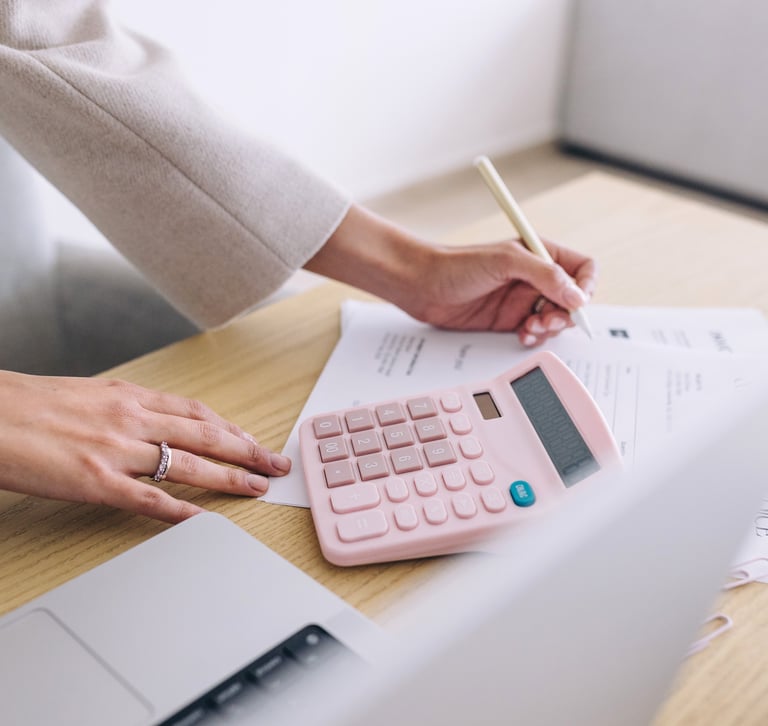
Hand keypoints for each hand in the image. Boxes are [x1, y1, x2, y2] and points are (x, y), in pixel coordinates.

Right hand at [0, 371, 290, 522]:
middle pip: (206, 435)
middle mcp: (132, 419)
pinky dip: (182, 512)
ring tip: (257, 487)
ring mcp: (118, 451)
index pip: (196, 412)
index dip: (230, 428)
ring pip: (190, 465)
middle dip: (248, 450)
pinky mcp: (97, 482)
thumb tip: (151, 416)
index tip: (251, 439)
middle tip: (276, 463)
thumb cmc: (28, 404)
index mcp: (129, 396)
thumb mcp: (87, 393)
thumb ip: (124, 406)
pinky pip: (150, 499)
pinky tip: (206, 521)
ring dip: (230, 477)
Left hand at [405, 237, 595, 346]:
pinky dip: (535, 337)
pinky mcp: (509, 321)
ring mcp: (522, 300)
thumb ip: (545, 275)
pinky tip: (522, 335)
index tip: (577, 301)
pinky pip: (535, 333)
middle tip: (548, 319)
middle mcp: (535, 277)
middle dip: (566, 313)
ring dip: (550, 327)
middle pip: (573, 299)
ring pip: (556, 319)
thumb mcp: (505, 261)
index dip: (587, 285)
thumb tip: (577, 296)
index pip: (582, 268)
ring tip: (532, 327)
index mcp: (539, 254)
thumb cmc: (456, 265)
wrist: (422, 286)